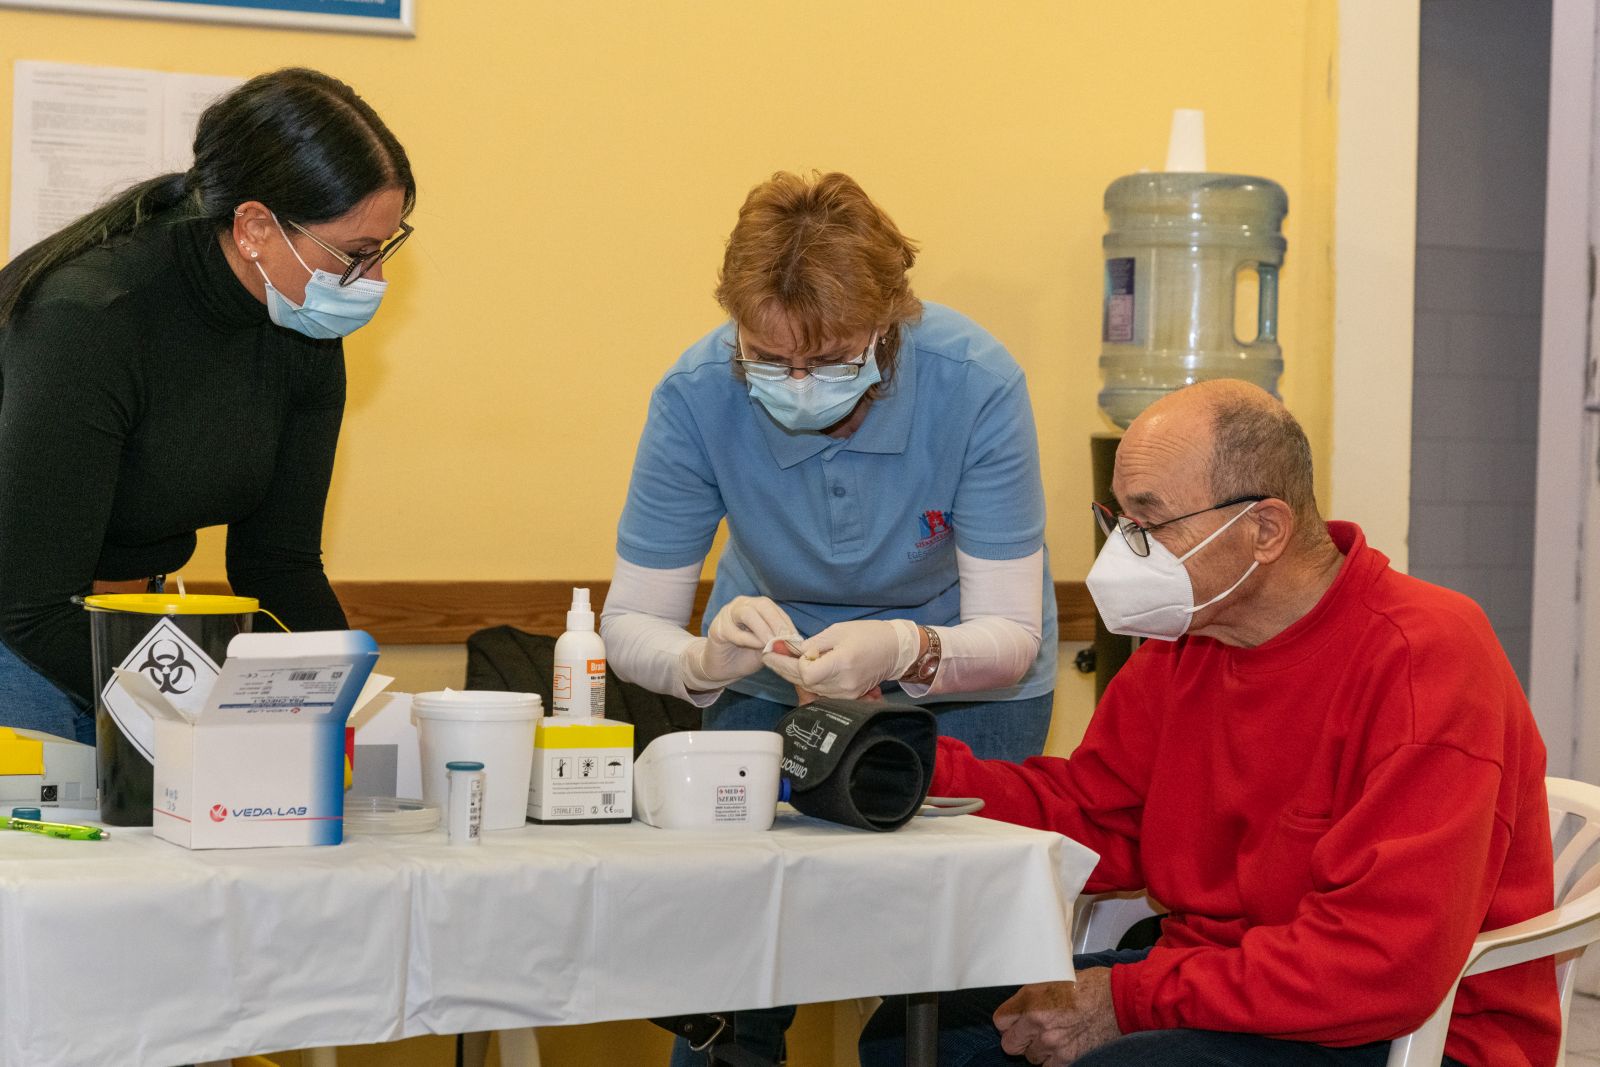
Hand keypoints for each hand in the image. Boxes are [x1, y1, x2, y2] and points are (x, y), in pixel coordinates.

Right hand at [681, 596, 797, 690]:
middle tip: (786, 640)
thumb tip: (795, 642)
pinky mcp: (717, 629)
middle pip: (762, 605)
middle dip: (777, 623)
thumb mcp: (767, 647)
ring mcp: (727, 615)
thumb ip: (777, 641)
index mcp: (755, 606)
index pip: (774, 609)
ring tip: (772, 644)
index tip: (796, 639)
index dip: (787, 623)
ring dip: (763, 629)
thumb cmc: (746, 655)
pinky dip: (749, 640)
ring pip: (748, 613)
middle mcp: (741, 605)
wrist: (723, 668)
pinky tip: (758, 647)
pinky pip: (735, 632)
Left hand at [781, 619, 920, 699]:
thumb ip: (813, 643)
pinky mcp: (848, 697)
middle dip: (784, 668)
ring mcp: (846, 693)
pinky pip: (821, 690)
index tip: (778, 651)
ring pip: (810, 688)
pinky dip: (808, 680)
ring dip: (794, 675)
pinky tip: (801, 669)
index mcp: (842, 663)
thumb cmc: (868, 634)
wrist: (895, 650)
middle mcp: (843, 683)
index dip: (789, 663)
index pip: (806, 672)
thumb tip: (793, 651)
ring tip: (780, 661)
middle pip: (804, 682)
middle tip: (769, 656)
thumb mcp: (838, 631)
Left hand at [993, 969, 1119, 1065]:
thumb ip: (1033, 996)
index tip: (1012, 1022)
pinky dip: (1053, 1060)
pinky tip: (1062, 1047)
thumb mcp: (1054, 979)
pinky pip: (1049, 1066)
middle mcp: (1038, 1022)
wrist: (1119, 1000)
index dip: (1007, 1021)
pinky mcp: (1068, 1057)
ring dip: (1038, 1050)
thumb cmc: (1091, 986)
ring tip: (1052, 1037)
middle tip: (1030, 1033)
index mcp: (1031, 999)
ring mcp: (1053, 1042)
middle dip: (1018, 1039)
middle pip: (1010, 1045)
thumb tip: (1020, 1006)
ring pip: (1030, 1057)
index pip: (1000, 1021)